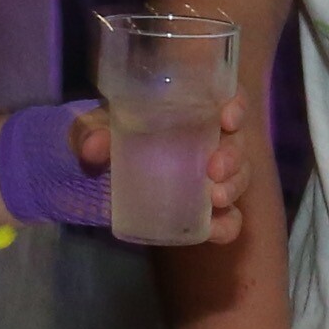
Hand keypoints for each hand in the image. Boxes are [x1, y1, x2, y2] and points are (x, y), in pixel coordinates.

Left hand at [66, 95, 255, 243]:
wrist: (94, 173)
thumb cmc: (101, 135)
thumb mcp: (91, 127)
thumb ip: (89, 131)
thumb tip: (93, 148)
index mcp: (190, 110)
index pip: (226, 99)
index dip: (237, 105)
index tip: (227, 118)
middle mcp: (207, 140)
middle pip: (237, 142)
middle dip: (233, 156)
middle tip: (214, 170)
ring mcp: (209, 177)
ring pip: (239, 178)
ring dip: (234, 187)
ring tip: (216, 198)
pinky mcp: (204, 210)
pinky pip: (228, 218)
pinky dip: (227, 225)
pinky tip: (214, 230)